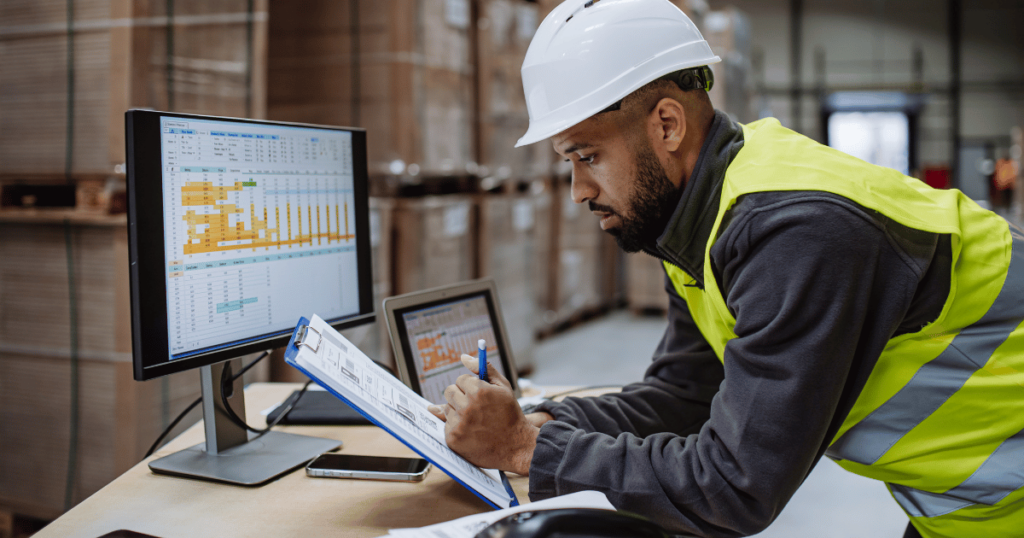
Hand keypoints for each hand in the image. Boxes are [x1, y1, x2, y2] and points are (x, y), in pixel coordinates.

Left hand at [425, 354, 538, 474]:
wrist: (515, 445)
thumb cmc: (509, 414)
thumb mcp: (503, 387)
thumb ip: (483, 368)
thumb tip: (463, 357)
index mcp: (479, 391)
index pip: (460, 379)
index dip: (471, 386)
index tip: (480, 395)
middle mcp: (467, 407)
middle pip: (449, 392)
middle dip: (460, 396)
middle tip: (475, 407)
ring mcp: (459, 424)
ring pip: (446, 408)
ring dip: (457, 412)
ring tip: (475, 421)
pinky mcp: (453, 439)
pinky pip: (446, 425)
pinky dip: (456, 427)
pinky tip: (471, 431)